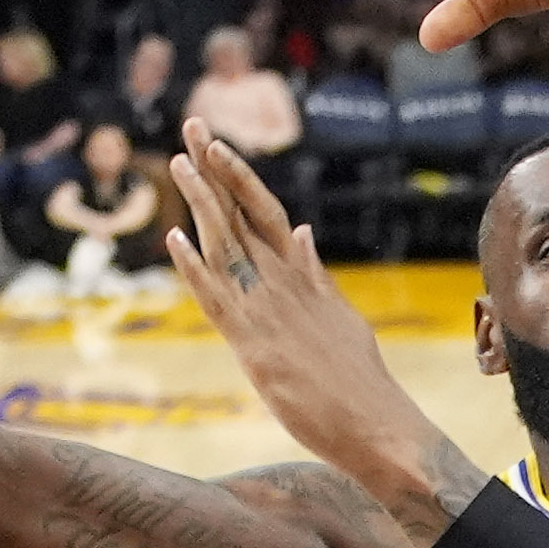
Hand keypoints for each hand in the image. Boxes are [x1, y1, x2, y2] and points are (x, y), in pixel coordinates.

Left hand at [163, 116, 436, 487]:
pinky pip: (216, 299)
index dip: (238, 176)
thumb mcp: (341, 315)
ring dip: (202, 200)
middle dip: (215, 169)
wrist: (374, 421)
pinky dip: (193, 267)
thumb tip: (302, 233)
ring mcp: (268, 309)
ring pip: (227, 244)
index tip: (215, 145)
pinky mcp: (254, 343)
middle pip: (243, 213)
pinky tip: (173, 237)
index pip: (265, 212)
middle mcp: (284, 283)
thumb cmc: (358, 381)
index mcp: (304, 275)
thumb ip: (317, 276)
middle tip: (193, 126)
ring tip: (180, 161)